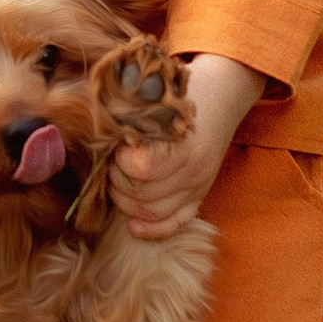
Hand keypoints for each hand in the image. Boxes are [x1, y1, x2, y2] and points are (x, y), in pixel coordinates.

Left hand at [112, 53, 264, 239]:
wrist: (223, 94)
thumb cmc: (184, 92)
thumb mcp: (159, 96)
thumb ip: (134, 117)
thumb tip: (99, 132)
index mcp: (185, 145)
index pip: (143, 169)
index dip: (121, 161)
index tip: (117, 146)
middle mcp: (195, 172)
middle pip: (144, 194)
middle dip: (118, 181)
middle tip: (112, 163)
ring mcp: (199, 187)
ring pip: (154, 212)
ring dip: (127, 202)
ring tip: (118, 180)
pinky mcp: (199, 196)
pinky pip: (176, 223)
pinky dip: (152, 229)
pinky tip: (133, 226)